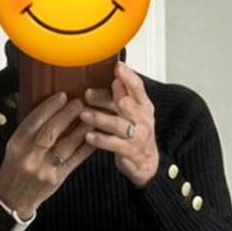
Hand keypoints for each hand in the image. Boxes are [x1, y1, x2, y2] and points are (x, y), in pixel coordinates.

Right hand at [0, 93, 93, 217]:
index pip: (33, 120)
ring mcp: (45, 168)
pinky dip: (85, 146)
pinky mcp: (57, 178)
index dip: (49, 106)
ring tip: (89, 116)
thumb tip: (49, 110)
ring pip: (66, 144)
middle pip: (51, 131)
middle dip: (67, 114)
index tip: (62, 96)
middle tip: (79, 103)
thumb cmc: (14, 170)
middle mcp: (30, 156)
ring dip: (80, 128)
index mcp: (17, 145)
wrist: (13, 199)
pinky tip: (93, 137)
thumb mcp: (14, 147)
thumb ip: (29, 131)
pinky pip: (75, 159)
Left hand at [81, 62, 158, 188]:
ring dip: (99, 118)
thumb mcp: (133, 113)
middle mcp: (143, 119)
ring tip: (83, 115)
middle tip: (88, 95)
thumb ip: (123, 96)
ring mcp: (138, 136)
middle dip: (105, 98)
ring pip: (118, 123)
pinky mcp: (130, 152)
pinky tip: (88, 136)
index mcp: (144, 106)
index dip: (128, 76)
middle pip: (125, 103)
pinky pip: (113, 144)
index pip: (138, 87)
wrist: (147, 163)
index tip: (117, 67)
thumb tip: (112, 78)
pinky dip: (100, 139)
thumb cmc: (136, 135)